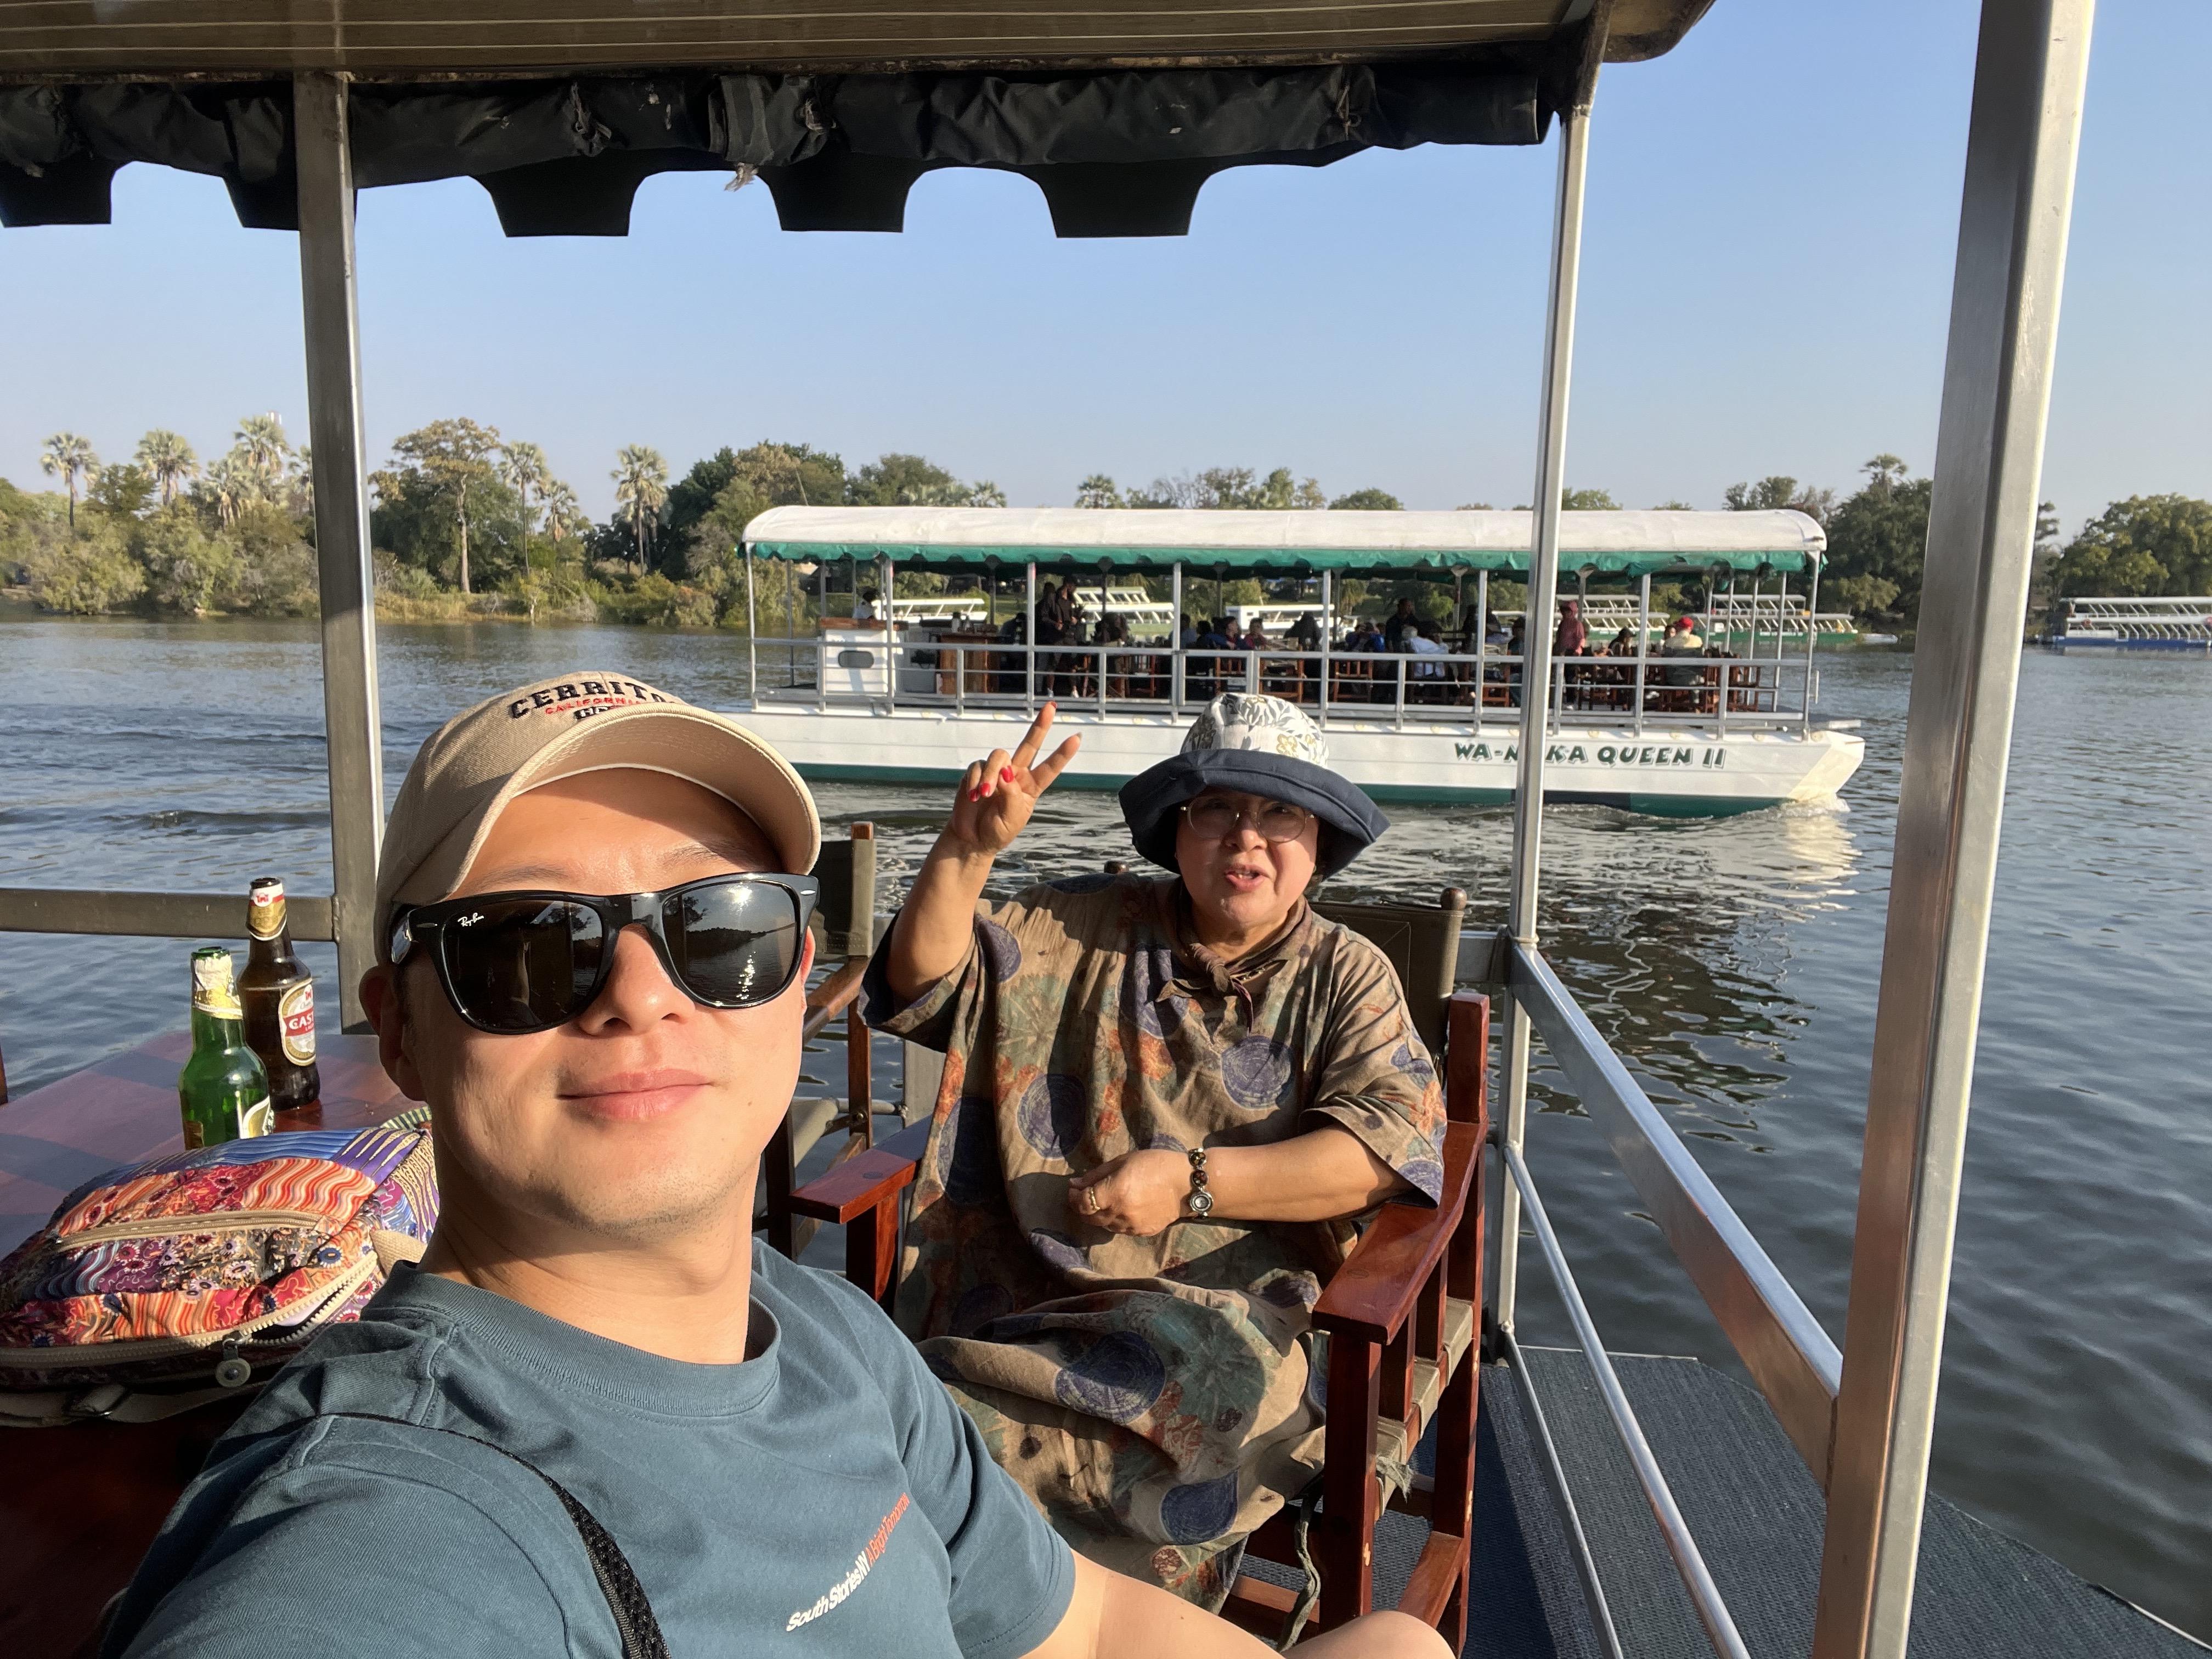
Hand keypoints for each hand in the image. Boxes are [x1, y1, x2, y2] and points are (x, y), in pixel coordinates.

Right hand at [944, 703, 1081, 857]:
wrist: (972, 839)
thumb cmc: (996, 831)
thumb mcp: (1011, 819)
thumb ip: (1011, 795)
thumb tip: (1005, 772)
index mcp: (1031, 787)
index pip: (1049, 768)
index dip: (1062, 754)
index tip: (1077, 737)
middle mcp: (1016, 775)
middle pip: (1030, 745)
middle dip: (1040, 726)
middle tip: (1051, 707)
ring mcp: (996, 772)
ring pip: (999, 757)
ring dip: (991, 775)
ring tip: (983, 795)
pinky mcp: (976, 772)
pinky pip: (978, 766)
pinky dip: (975, 781)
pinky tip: (973, 797)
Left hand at [1067, 1150, 1191, 1236]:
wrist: (1186, 1185)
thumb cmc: (1155, 1164)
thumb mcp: (1123, 1161)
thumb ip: (1096, 1175)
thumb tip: (1074, 1184)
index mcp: (1114, 1192)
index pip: (1082, 1203)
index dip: (1073, 1197)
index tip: (1073, 1189)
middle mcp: (1120, 1212)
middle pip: (1089, 1217)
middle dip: (1082, 1207)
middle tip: (1083, 1195)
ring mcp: (1131, 1226)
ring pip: (1103, 1225)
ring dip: (1098, 1214)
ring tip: (1105, 1200)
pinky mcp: (1140, 1233)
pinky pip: (1119, 1229)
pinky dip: (1114, 1220)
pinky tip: (1121, 1208)